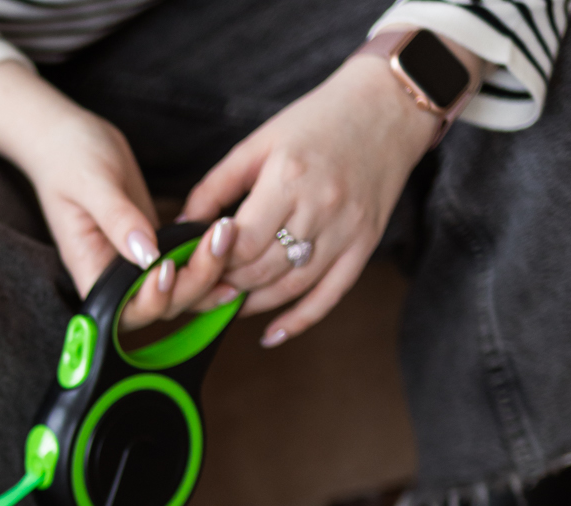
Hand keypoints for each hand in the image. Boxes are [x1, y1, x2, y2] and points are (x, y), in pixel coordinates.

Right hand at [0, 62, 236, 330]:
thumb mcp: (92, 183)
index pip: (123, 310)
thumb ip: (119, 220)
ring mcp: (137, 264)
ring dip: (208, 273)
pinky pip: (185, 266)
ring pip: (179, 291)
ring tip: (231, 237)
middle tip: (219, 240)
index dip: (151, 300)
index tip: (168, 266)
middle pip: (160, 307)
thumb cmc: (69, 158)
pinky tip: (232, 243)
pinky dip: (208, 261)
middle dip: (193, 282)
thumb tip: (146, 255)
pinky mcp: (156, 246)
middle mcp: (114, 278)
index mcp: (91, 271)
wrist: (69, 138)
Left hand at [181, 47, 479, 345]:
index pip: (242, 243)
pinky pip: (330, 295)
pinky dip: (298, 320)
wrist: (390, 105)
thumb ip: (215, 186)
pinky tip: (270, 335)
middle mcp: (321, 207)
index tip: (196, 267)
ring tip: (229, 306)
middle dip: (228, 286)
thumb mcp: (259, 142)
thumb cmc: (318, 121)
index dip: (214, 262)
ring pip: (290, 287)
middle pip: (262, 270)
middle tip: (204, 292)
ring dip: (254, 304)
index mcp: (289, 178)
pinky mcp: (365, 243)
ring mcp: (346, 230)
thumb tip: (180, 227)